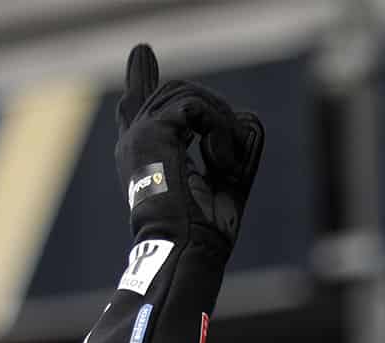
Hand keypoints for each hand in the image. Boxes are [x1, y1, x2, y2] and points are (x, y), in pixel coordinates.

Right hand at [115, 44, 264, 258]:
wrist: (186, 247)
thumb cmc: (203, 230)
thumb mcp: (224, 182)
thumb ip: (234, 148)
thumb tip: (250, 117)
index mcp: (145, 158)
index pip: (135, 108)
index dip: (139, 78)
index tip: (141, 53)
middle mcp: (136, 142)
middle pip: (175, 94)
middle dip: (212, 113)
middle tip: (228, 157)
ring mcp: (140, 134)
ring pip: (188, 96)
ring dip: (221, 126)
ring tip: (226, 165)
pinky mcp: (153, 131)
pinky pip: (195, 108)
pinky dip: (218, 132)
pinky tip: (220, 163)